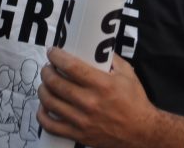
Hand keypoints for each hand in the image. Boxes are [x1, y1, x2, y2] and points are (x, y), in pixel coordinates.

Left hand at [38, 49, 156, 147]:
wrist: (140, 131)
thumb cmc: (135, 102)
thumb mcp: (128, 74)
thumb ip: (112, 60)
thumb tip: (99, 48)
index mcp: (103, 85)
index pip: (72, 67)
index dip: (57, 57)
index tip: (52, 52)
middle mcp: (90, 102)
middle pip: (57, 83)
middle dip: (47, 71)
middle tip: (47, 67)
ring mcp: (82, 120)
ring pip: (51, 103)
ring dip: (43, 90)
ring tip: (45, 84)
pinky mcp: (78, 134)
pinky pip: (51, 126)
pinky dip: (42, 115)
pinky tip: (44, 107)